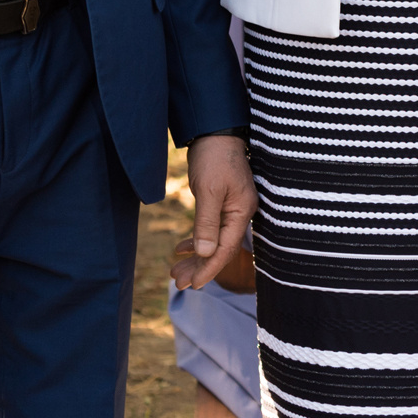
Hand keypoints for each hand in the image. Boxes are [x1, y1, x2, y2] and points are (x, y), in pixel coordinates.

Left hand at [175, 134, 256, 289]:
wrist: (215, 131)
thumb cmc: (215, 158)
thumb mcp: (209, 190)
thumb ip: (207, 223)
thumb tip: (204, 253)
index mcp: (242, 211)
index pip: (226, 248)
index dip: (209, 269)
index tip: (192, 285)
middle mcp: (240, 213)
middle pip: (220, 248)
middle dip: (199, 267)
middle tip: (178, 283)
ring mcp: (231, 208)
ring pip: (213, 241)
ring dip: (196, 257)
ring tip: (175, 271)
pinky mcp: (221, 202)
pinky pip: (210, 229)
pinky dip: (196, 241)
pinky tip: (181, 249)